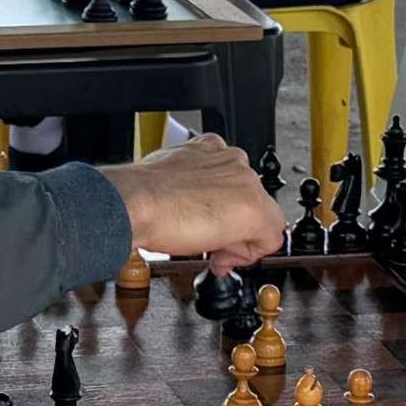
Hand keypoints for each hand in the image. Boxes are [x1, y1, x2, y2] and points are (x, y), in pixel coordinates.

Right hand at [100, 136, 287, 273]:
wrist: (135, 204)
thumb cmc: (142, 195)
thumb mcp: (170, 179)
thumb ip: (191, 189)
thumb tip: (195, 212)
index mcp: (213, 149)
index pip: (233, 185)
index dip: (222, 215)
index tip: (209, 230)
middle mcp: (235, 162)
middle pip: (250, 203)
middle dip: (232, 229)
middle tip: (210, 246)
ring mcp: (247, 184)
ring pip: (262, 219)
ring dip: (239, 240)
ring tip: (212, 250)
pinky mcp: (254, 210)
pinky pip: (270, 236)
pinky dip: (250, 253)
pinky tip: (222, 256)